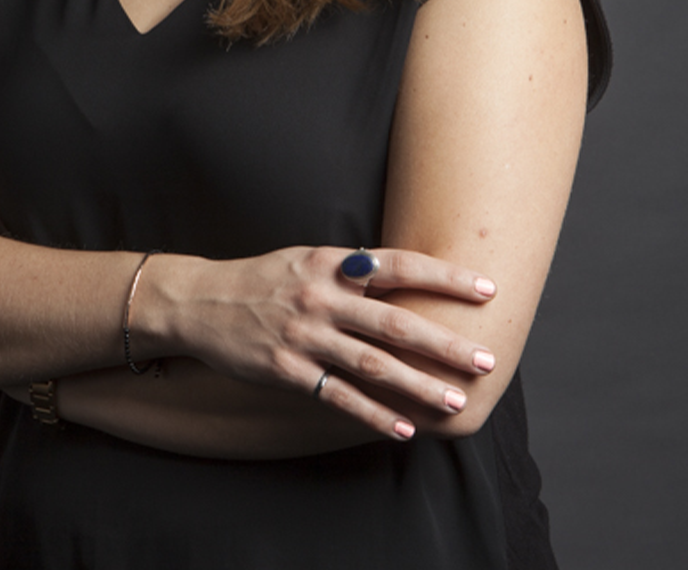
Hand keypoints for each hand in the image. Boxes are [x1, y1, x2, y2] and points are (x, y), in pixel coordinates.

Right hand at [140, 245, 498, 440]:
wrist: (201, 301)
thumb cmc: (264, 279)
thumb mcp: (306, 260)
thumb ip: (351, 269)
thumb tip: (406, 274)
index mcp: (330, 263)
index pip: (398, 265)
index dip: (444, 277)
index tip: (486, 289)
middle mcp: (321, 296)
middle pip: (394, 321)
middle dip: (444, 342)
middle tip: (485, 359)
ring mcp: (304, 334)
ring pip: (372, 364)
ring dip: (418, 385)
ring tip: (455, 400)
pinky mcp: (286, 369)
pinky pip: (338, 396)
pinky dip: (373, 414)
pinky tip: (403, 428)